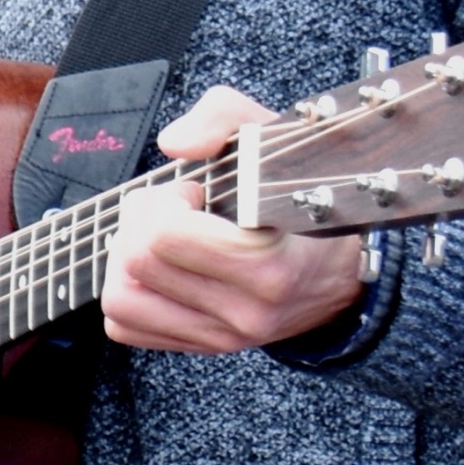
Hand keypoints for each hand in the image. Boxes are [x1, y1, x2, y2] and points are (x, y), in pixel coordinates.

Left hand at [103, 84, 368, 355]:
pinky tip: (158, 268)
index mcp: (269, 265)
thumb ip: (222, 117)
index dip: (166, 201)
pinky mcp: (205, 347)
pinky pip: (126, 327)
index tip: (193, 192)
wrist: (341, 270)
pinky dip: (128, 292)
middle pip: (138, 261)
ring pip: (122, 299)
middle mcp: (247, 311)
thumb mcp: (274, 139)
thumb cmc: (303, 199)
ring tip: (158, 237)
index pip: (167, 237)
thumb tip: (174, 143)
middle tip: (173, 207)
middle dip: (141, 220)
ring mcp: (224, 336)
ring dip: (126, 258)